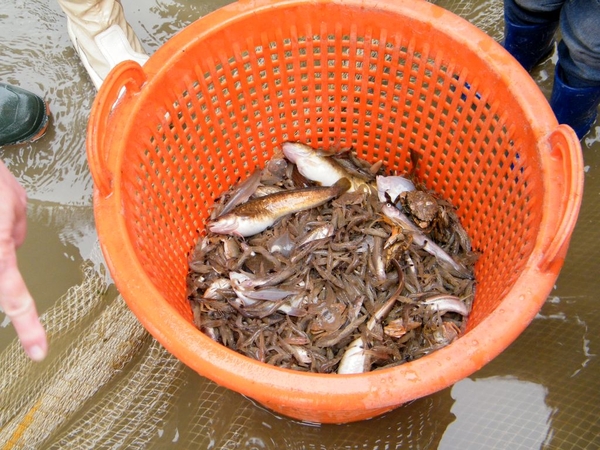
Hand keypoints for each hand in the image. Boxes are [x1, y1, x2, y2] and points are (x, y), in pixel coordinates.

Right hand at [0, 160, 46, 360]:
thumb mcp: (13, 198)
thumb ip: (17, 227)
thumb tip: (13, 241)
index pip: (14, 296)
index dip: (28, 326)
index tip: (39, 351)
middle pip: (1, 287)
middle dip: (14, 293)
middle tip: (29, 306)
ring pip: (1, 266)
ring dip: (7, 247)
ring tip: (8, 225)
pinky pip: (1, 254)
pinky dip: (4, 245)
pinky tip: (5, 228)